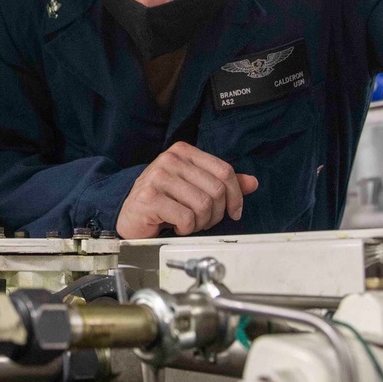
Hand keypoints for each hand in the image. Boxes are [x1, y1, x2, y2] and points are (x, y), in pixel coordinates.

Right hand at [116, 142, 258, 238]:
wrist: (130, 216)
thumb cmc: (163, 202)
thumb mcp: (194, 188)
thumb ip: (222, 183)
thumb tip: (252, 182)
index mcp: (183, 152)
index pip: (224, 170)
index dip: (236, 195)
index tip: (234, 211)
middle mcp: (170, 160)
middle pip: (217, 189)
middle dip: (216, 213)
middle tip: (205, 221)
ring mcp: (158, 178)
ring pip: (203, 205)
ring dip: (201, 223)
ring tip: (189, 223)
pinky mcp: (150, 199)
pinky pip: (186, 218)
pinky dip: (186, 229)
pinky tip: (176, 226)